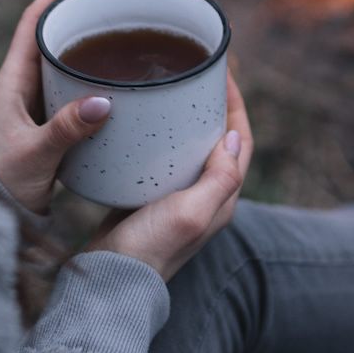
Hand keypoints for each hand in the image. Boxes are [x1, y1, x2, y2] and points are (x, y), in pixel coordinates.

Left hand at [0, 0, 112, 212]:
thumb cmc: (5, 184)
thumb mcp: (35, 156)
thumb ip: (66, 131)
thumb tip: (103, 102)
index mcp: (13, 78)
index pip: (36, 17)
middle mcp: (24, 81)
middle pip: (54, 27)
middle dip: (84, 5)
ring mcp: (38, 98)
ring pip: (67, 53)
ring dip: (93, 37)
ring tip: (129, 26)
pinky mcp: (52, 116)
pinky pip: (76, 80)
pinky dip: (98, 69)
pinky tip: (124, 74)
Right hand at [89, 71, 251, 280]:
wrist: (112, 279)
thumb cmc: (151, 249)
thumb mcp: (191, 213)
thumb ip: (219, 179)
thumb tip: (233, 138)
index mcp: (221, 198)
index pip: (241, 142)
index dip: (237, 106)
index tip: (223, 73)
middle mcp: (204, 197)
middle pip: (218, 140)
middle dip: (213, 106)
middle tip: (198, 73)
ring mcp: (176, 197)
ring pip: (189, 147)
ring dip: (187, 118)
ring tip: (172, 88)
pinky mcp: (148, 197)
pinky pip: (161, 157)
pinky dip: (158, 134)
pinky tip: (141, 120)